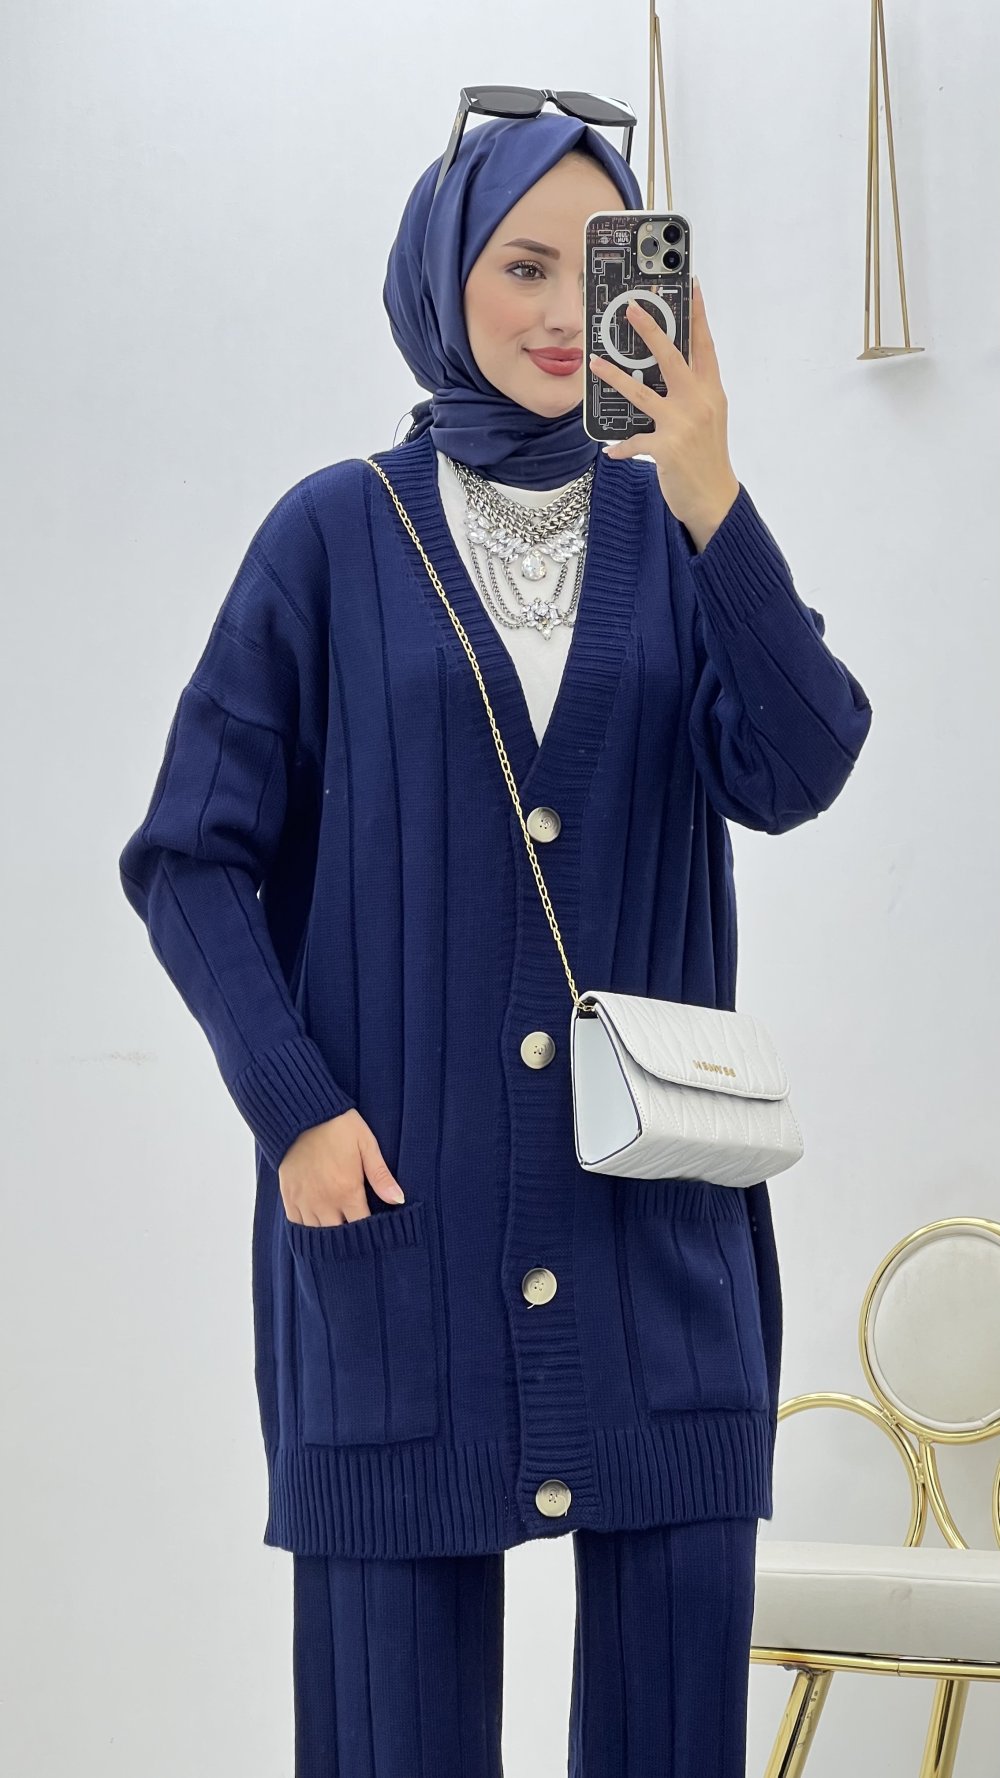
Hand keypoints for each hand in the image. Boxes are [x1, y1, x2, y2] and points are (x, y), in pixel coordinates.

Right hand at [278, 1109, 405, 1225]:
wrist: (302, 1112)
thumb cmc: (339, 1125)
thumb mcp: (366, 1145)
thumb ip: (381, 1176)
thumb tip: (399, 1200)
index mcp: (347, 1191)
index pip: (362, 1226)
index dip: (371, 1233)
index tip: (376, 1233)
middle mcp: (324, 1201)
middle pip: (339, 1236)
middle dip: (350, 1238)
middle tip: (358, 1236)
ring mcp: (304, 1200)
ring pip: (317, 1234)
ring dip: (329, 1234)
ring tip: (339, 1233)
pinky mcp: (288, 1195)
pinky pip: (296, 1224)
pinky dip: (306, 1228)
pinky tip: (316, 1226)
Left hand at [589, 280, 740, 548]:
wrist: (715, 499)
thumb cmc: (708, 456)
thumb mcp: (709, 417)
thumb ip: (692, 392)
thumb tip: (669, 372)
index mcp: (711, 391)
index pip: (705, 345)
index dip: (697, 314)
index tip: (691, 285)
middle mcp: (699, 402)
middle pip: (672, 357)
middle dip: (650, 329)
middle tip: (631, 307)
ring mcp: (683, 424)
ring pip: (643, 392)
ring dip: (615, 376)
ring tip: (594, 362)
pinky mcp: (666, 448)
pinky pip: (635, 441)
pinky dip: (621, 446)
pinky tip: (610, 450)